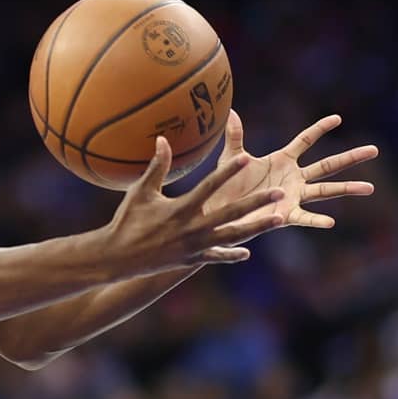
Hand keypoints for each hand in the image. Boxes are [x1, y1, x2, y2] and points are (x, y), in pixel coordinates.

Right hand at [104, 137, 286, 274]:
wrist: (117, 257)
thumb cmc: (126, 221)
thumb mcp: (140, 192)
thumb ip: (156, 167)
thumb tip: (162, 139)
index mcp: (181, 209)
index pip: (210, 186)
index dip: (229, 172)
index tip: (247, 158)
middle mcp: (193, 228)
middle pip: (232, 213)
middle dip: (257, 202)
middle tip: (280, 192)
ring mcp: (194, 246)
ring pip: (233, 236)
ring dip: (257, 227)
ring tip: (279, 220)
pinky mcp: (190, 259)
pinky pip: (216, 256)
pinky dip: (231, 254)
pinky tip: (246, 252)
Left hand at [206, 110, 376, 235]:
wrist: (219, 211)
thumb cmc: (226, 185)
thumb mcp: (231, 159)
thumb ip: (234, 136)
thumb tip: (230, 111)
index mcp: (282, 160)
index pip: (306, 140)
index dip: (320, 129)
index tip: (337, 118)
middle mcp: (293, 177)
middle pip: (327, 165)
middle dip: (350, 157)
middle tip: (374, 150)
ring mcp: (293, 196)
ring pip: (325, 190)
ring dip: (346, 188)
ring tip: (369, 188)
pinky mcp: (285, 214)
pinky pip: (303, 217)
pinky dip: (316, 220)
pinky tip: (330, 222)